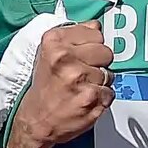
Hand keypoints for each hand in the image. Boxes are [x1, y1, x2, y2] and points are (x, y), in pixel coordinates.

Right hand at [7, 21, 114, 147]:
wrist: (37, 122)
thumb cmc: (44, 89)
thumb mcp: (49, 54)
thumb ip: (73, 36)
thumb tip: (95, 26)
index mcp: (54, 43)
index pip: (95, 32)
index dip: (92, 45)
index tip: (83, 54)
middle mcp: (65, 58)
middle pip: (106, 52)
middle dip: (99, 63)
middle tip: (83, 74)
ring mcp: (79, 78)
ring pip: (109, 74)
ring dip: (100, 83)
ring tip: (81, 88)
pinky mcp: (91, 98)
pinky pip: (110, 92)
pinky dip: (101, 98)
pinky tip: (85, 100)